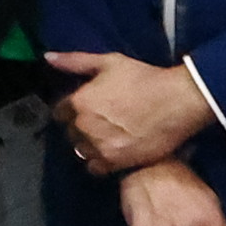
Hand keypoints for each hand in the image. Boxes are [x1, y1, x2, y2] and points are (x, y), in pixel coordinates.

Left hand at [48, 48, 211, 174]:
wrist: (177, 101)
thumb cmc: (144, 78)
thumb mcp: (108, 62)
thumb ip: (75, 61)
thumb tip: (48, 58)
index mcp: (79, 102)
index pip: (59, 112)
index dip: (70, 109)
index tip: (83, 108)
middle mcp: (84, 127)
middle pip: (70, 132)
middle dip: (79, 126)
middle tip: (99, 121)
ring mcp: (99, 147)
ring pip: (81, 150)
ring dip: (88, 144)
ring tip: (106, 136)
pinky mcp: (116, 162)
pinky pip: (95, 168)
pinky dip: (99, 161)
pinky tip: (111, 151)